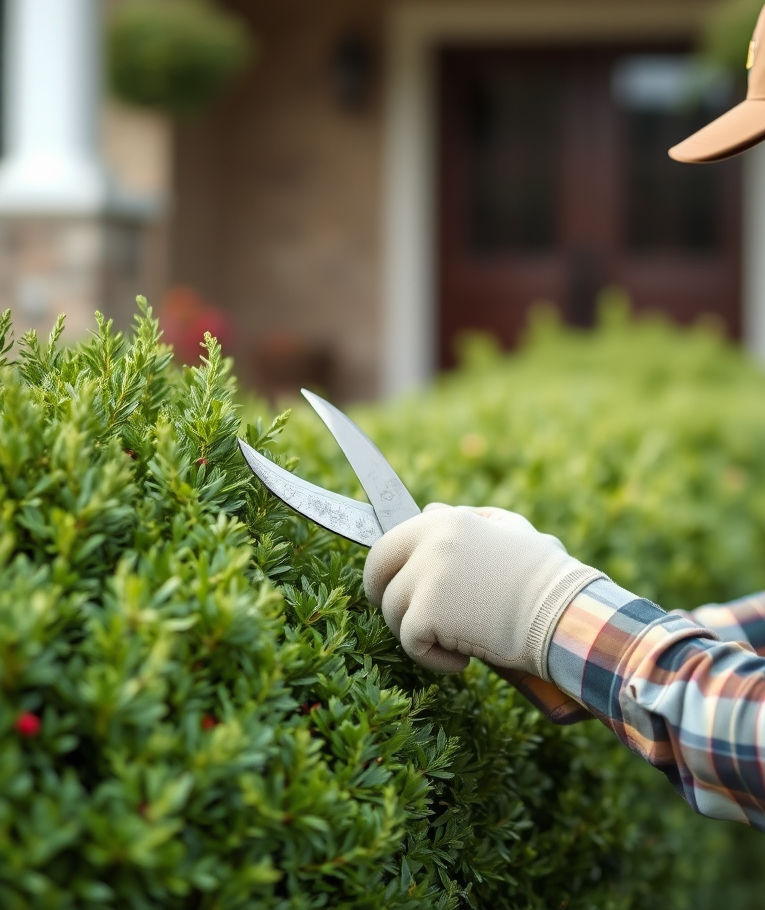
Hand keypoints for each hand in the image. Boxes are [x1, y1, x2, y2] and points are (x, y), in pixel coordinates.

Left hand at [363, 504, 605, 679]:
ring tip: (455, 640)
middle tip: (409, 621)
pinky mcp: (426, 613)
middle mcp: (429, 542)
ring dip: (416, 632)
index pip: (388, 542)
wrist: (562, 613)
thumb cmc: (543, 575)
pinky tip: (462, 660)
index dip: (384, 571)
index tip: (388, 590)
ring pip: (393, 611)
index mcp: (444, 522)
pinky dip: (432, 659)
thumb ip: (468, 517)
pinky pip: (410, 642)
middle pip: (376, 572)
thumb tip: (429, 510)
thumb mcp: (510, 530)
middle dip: (384, 599)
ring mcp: (425, 577)